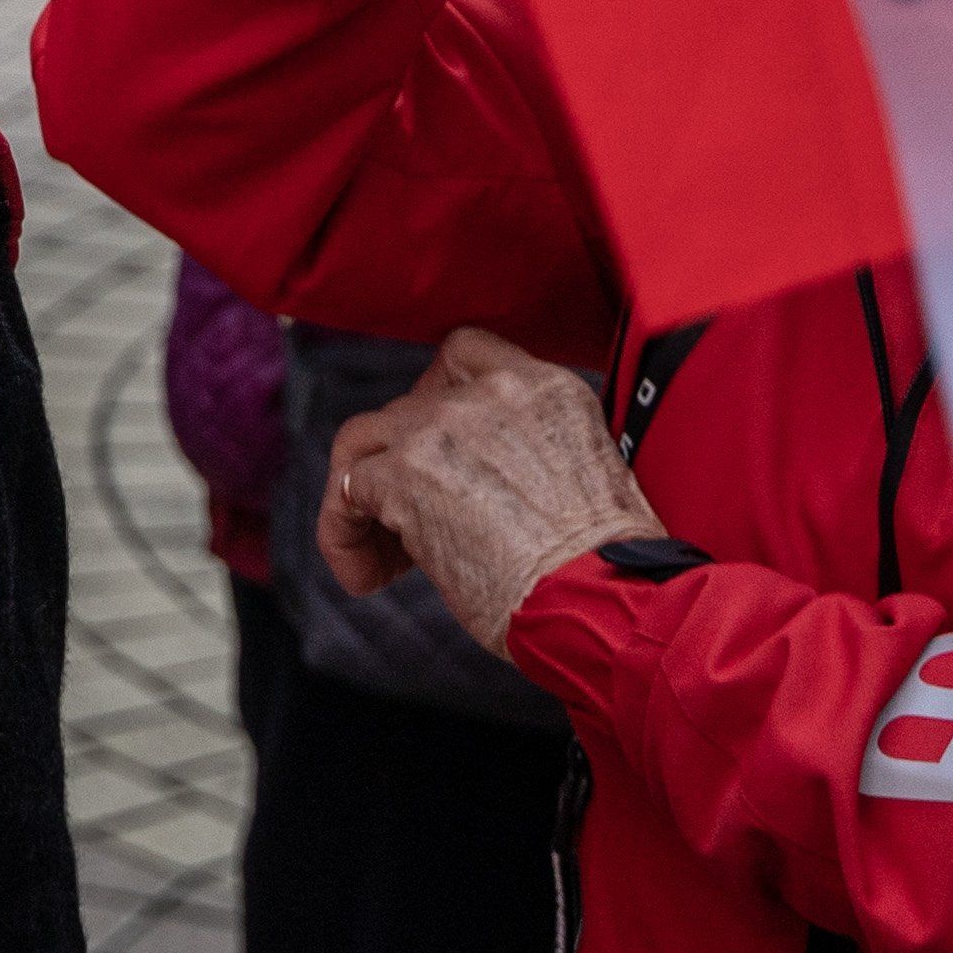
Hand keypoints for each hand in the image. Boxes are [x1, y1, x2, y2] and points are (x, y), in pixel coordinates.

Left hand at [313, 328, 663, 652]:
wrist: (608, 600)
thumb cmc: (609, 569)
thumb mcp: (584, 476)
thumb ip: (530, 453)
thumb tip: (481, 483)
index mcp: (545, 388)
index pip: (464, 353)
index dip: (436, 396)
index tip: (436, 449)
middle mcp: (489, 393)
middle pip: (409, 410)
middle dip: (405, 471)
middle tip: (415, 536)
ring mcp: (442, 427)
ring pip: (364, 440)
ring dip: (361, 494)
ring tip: (379, 556)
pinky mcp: (404, 473)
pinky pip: (345, 491)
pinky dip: (344, 536)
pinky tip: (366, 579)